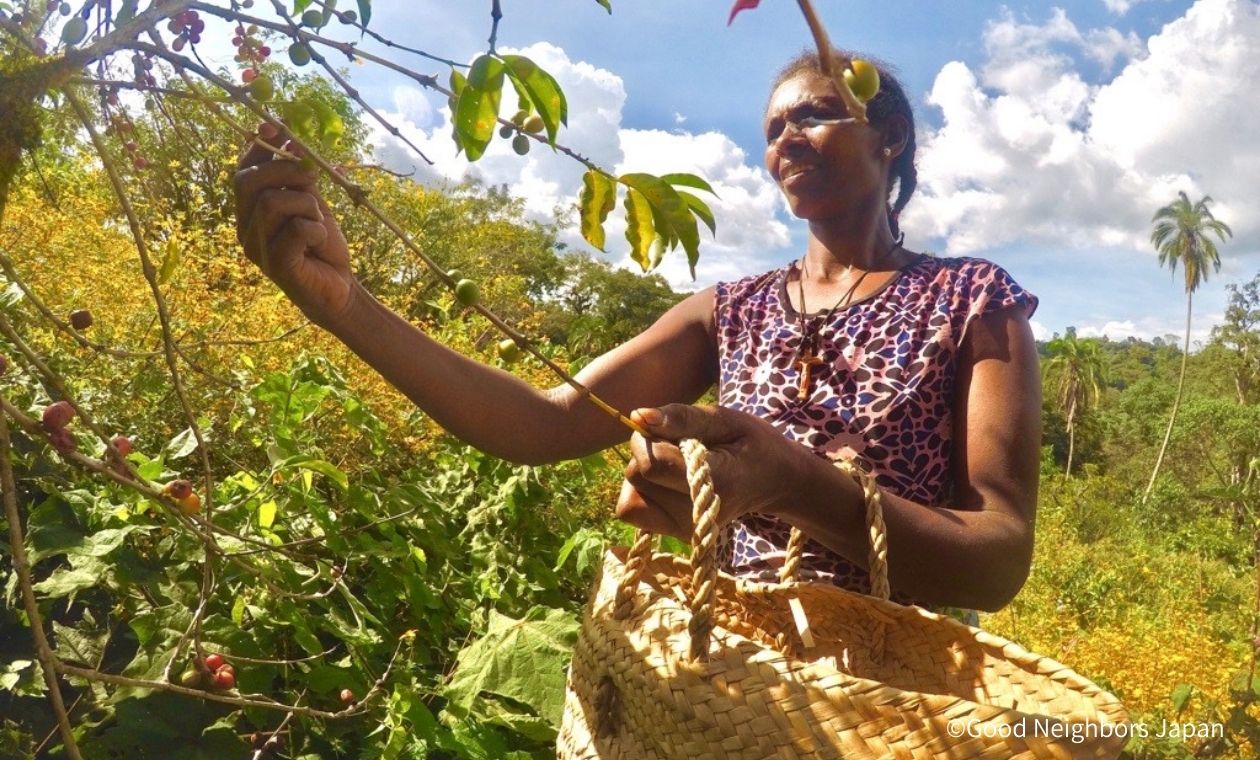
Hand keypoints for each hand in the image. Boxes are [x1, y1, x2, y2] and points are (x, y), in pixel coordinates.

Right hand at [233, 124, 358, 329]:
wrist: (338, 288)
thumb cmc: (321, 244)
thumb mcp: (310, 202)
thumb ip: (297, 175)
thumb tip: (290, 135)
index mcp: (249, 212)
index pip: (242, 172)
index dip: (258, 147)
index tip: (279, 128)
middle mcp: (245, 229)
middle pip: (249, 182)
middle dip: (285, 171)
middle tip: (312, 179)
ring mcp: (257, 250)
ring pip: (273, 203)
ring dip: (306, 204)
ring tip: (318, 221)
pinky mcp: (277, 266)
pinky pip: (294, 231)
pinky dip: (315, 229)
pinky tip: (319, 240)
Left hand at [614, 404, 801, 539]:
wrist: (776, 482)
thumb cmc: (752, 444)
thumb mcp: (725, 420)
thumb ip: (681, 417)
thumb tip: (638, 416)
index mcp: (714, 483)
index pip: (652, 464)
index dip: (649, 439)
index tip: (669, 430)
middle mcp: (696, 515)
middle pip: (636, 477)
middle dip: (646, 454)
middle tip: (680, 448)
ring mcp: (685, 530)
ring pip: (629, 495)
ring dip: (643, 475)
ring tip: (676, 466)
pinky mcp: (676, 535)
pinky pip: (633, 510)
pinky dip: (642, 492)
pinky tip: (667, 483)